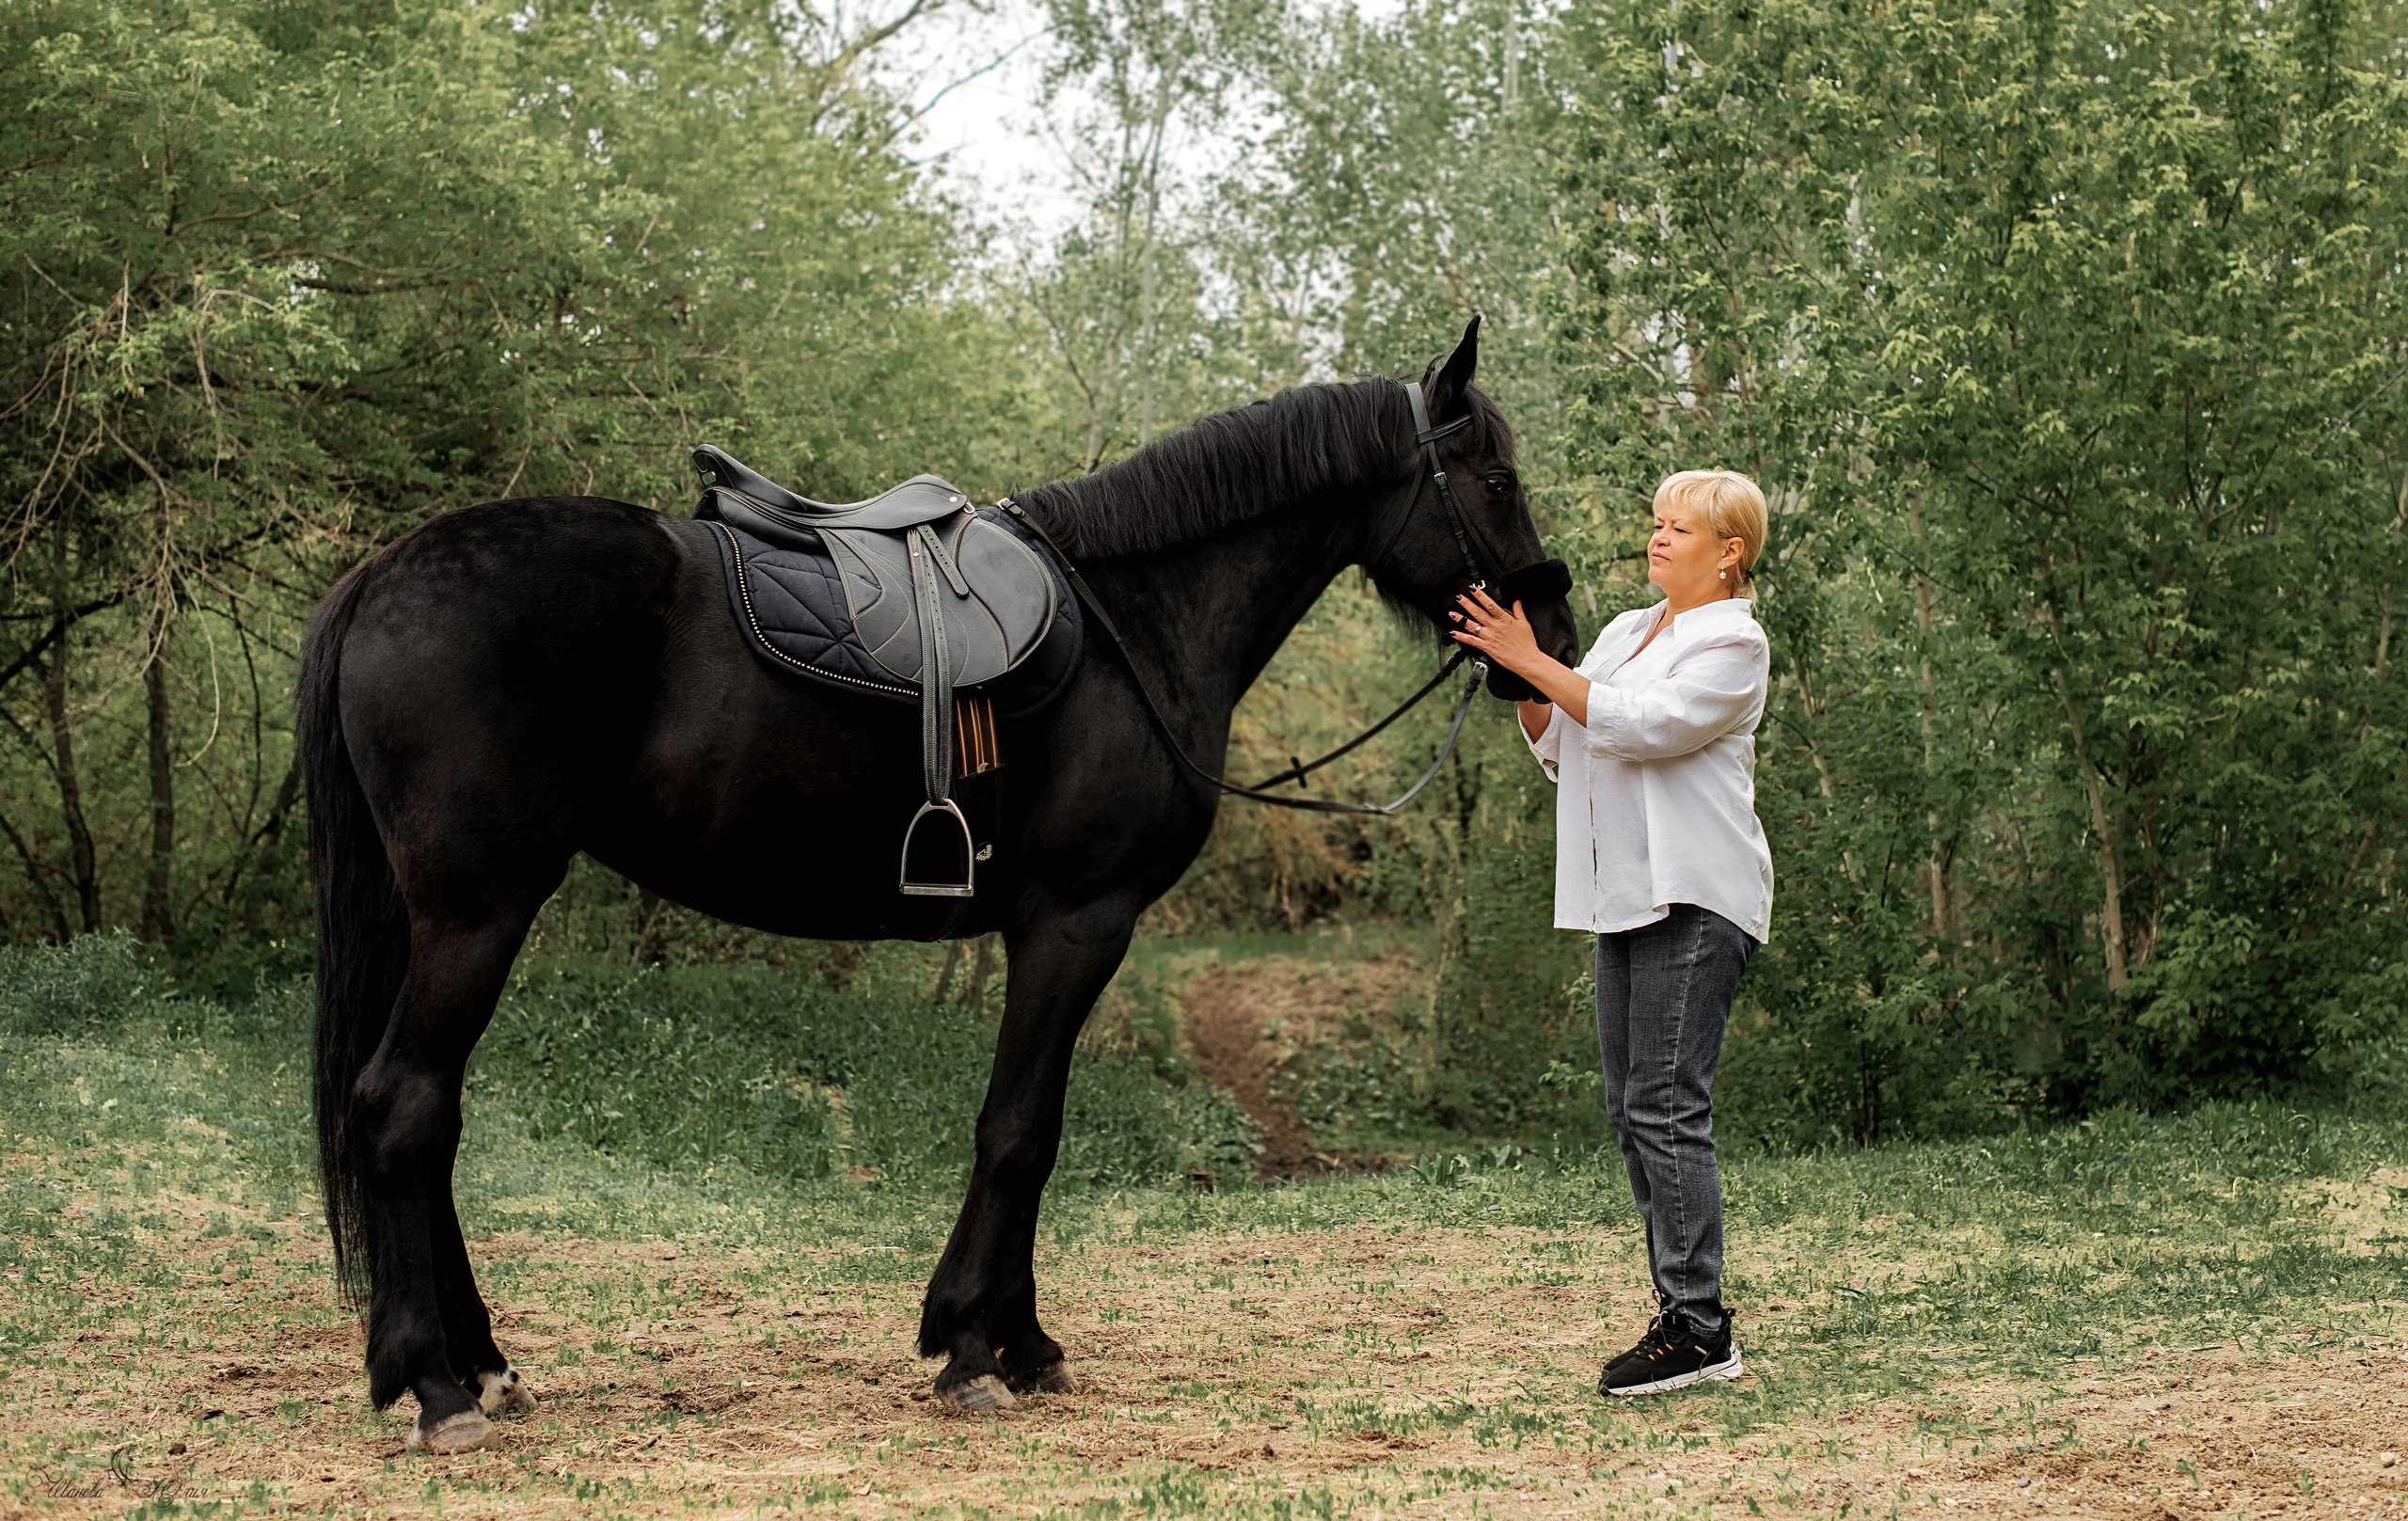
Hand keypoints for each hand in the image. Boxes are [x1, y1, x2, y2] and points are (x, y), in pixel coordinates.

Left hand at [1450, 585, 1590, 726]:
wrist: (1526, 660)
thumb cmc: (1526, 644)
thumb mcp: (1524, 623)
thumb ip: (1518, 610)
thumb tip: (1516, 601)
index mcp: (1504, 620)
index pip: (1490, 604)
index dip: (1480, 595)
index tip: (1473, 589)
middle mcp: (1495, 627)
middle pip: (1478, 612)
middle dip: (1467, 603)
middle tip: (1458, 597)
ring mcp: (1489, 637)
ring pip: (1472, 625)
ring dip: (1460, 619)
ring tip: (1452, 613)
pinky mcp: (1486, 647)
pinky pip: (1471, 641)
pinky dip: (1461, 637)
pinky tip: (1453, 633)